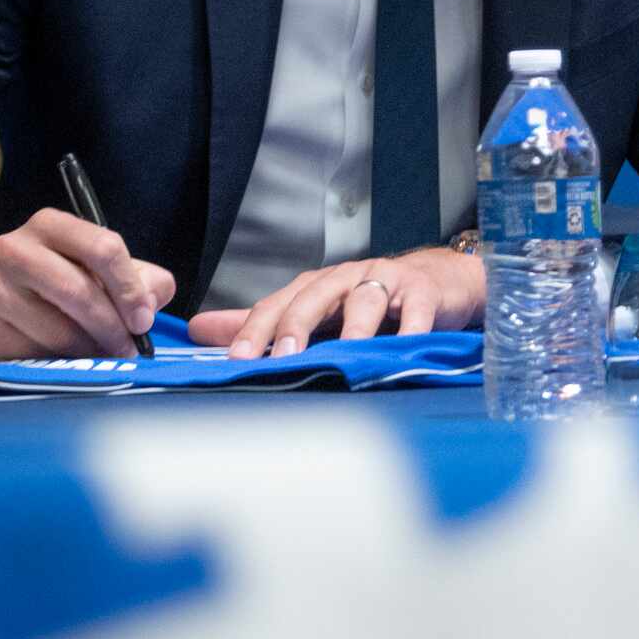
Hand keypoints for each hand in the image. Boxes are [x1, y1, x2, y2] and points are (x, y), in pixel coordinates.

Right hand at [0, 208, 175, 358]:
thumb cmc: (51, 279)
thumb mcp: (95, 266)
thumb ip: (138, 279)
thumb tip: (149, 305)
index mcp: (50, 226)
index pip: (103, 248)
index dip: (130, 289)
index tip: (143, 320)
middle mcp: (14, 249)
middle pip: (80, 293)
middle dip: (113, 328)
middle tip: (128, 350)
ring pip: (60, 333)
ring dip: (89, 352)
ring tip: (98, 355)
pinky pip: (36, 357)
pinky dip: (59, 364)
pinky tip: (63, 359)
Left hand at [189, 247, 485, 356]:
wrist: (439, 281)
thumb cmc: (372, 300)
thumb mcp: (316, 310)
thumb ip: (262, 322)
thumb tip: (200, 330)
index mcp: (315, 286)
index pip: (277, 305)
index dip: (254, 330)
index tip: (235, 359)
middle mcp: (345, 278)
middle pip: (314, 297)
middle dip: (295, 326)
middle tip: (282, 356)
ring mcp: (385, 282)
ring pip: (364, 302)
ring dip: (352, 329)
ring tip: (343, 355)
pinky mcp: (423, 292)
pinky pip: (415, 311)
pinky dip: (409, 330)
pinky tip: (401, 349)